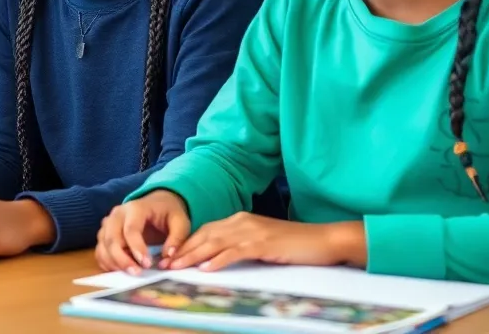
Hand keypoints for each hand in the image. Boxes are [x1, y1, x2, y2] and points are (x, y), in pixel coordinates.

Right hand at [96, 190, 190, 273]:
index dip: (136, 247)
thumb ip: (177, 238)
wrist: (157, 203)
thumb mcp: (180, 221)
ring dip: (113, 263)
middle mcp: (117, 214)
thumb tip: (168, 257)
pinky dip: (107, 263)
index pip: (130, 229)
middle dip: (121, 259)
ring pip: (103, 246)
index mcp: (135, 208)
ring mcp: (108, 223)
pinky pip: (100, 251)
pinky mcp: (105, 234)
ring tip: (131, 273)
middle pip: (111, 238)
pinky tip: (121, 270)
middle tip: (137, 273)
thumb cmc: (168, 213)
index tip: (147, 264)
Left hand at [166, 213, 365, 271]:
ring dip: (193, 255)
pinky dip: (219, 260)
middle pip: (205, 235)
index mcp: (240, 220)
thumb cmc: (294, 244)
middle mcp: (242, 222)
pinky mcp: (263, 243)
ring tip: (177, 267)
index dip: (187, 244)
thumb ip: (240, 245)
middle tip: (165, 263)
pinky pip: (235, 251)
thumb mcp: (261, 242)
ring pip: (215, 243)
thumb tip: (218, 258)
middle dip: (183, 250)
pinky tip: (207, 268)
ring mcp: (252, 231)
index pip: (206, 231)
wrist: (323, 240)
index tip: (170, 256)